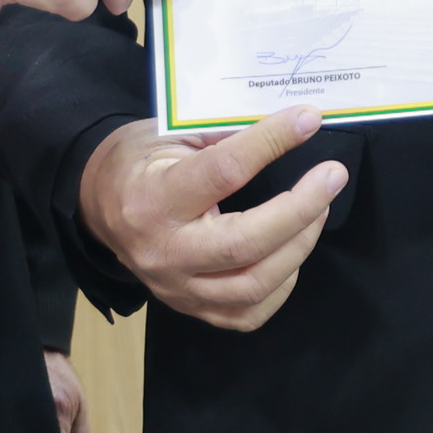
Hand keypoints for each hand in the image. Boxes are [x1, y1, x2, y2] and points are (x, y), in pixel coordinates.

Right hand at [78, 109, 347, 331]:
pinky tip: (292, 252)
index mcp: (152, 199)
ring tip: (318, 209)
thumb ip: (224, 134)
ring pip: (252, 285)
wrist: (99, 204)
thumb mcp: (170, 133)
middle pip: (244, 244)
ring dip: (299, 246)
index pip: (223, 173)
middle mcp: (162, 252)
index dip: (271, 143)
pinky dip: (281, 285)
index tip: (308, 120)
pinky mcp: (189, 308)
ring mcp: (175, 288)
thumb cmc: (140, 161)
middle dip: (299, 210)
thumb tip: (291, 125)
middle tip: (332, 176)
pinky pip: (247, 313)